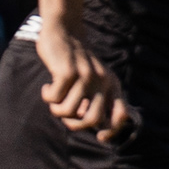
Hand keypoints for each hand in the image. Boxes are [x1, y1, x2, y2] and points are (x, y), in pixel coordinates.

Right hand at [36, 20, 131, 141]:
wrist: (65, 32)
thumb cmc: (75, 63)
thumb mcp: (92, 80)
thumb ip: (95, 100)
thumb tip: (96, 127)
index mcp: (112, 85)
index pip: (121, 115)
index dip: (112, 131)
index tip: (99, 137)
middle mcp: (103, 81)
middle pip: (91, 120)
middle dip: (73, 124)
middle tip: (64, 112)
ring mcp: (87, 76)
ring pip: (68, 112)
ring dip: (55, 109)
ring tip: (53, 96)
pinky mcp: (69, 71)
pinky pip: (54, 99)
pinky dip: (47, 96)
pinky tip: (47, 86)